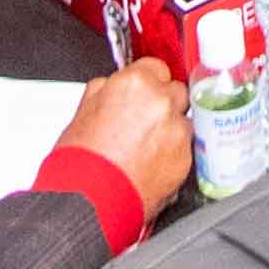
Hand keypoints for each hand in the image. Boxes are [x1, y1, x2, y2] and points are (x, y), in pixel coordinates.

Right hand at [61, 58, 199, 227]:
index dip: (146, 82)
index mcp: (135, 84)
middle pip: (175, 91)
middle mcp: (161, 102)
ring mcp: (177, 130)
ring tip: (145, 147)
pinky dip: (173, 153)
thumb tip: (113, 86)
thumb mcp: (83, 112)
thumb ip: (106, 90)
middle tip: (143, 122)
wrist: (90, 201)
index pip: (155, 67)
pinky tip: (150, 163)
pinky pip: (185, 148)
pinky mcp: (186, 158)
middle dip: (162, 103)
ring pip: (182, 120)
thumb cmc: (82, 162)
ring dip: (169, 129)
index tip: (142, 93)